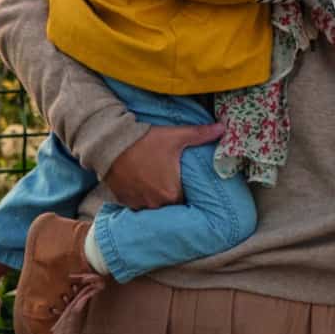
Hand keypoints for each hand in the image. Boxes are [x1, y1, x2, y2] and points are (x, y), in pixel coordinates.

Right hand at [102, 123, 222, 208]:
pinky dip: (139, 196)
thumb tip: (223, 128)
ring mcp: (138, 203)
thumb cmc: (147, 141)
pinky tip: (141, 184)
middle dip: (171, 195)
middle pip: (169, 205)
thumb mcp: (176, 136)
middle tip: (171, 182)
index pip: (186, 201)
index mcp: (172, 193)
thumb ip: (201, 135)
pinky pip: (136, 203)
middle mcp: (155, 203)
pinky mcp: (123, 200)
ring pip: (152, 205)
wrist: (112, 143)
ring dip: (155, 197)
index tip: (187, 186)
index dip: (187, 193)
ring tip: (155, 182)